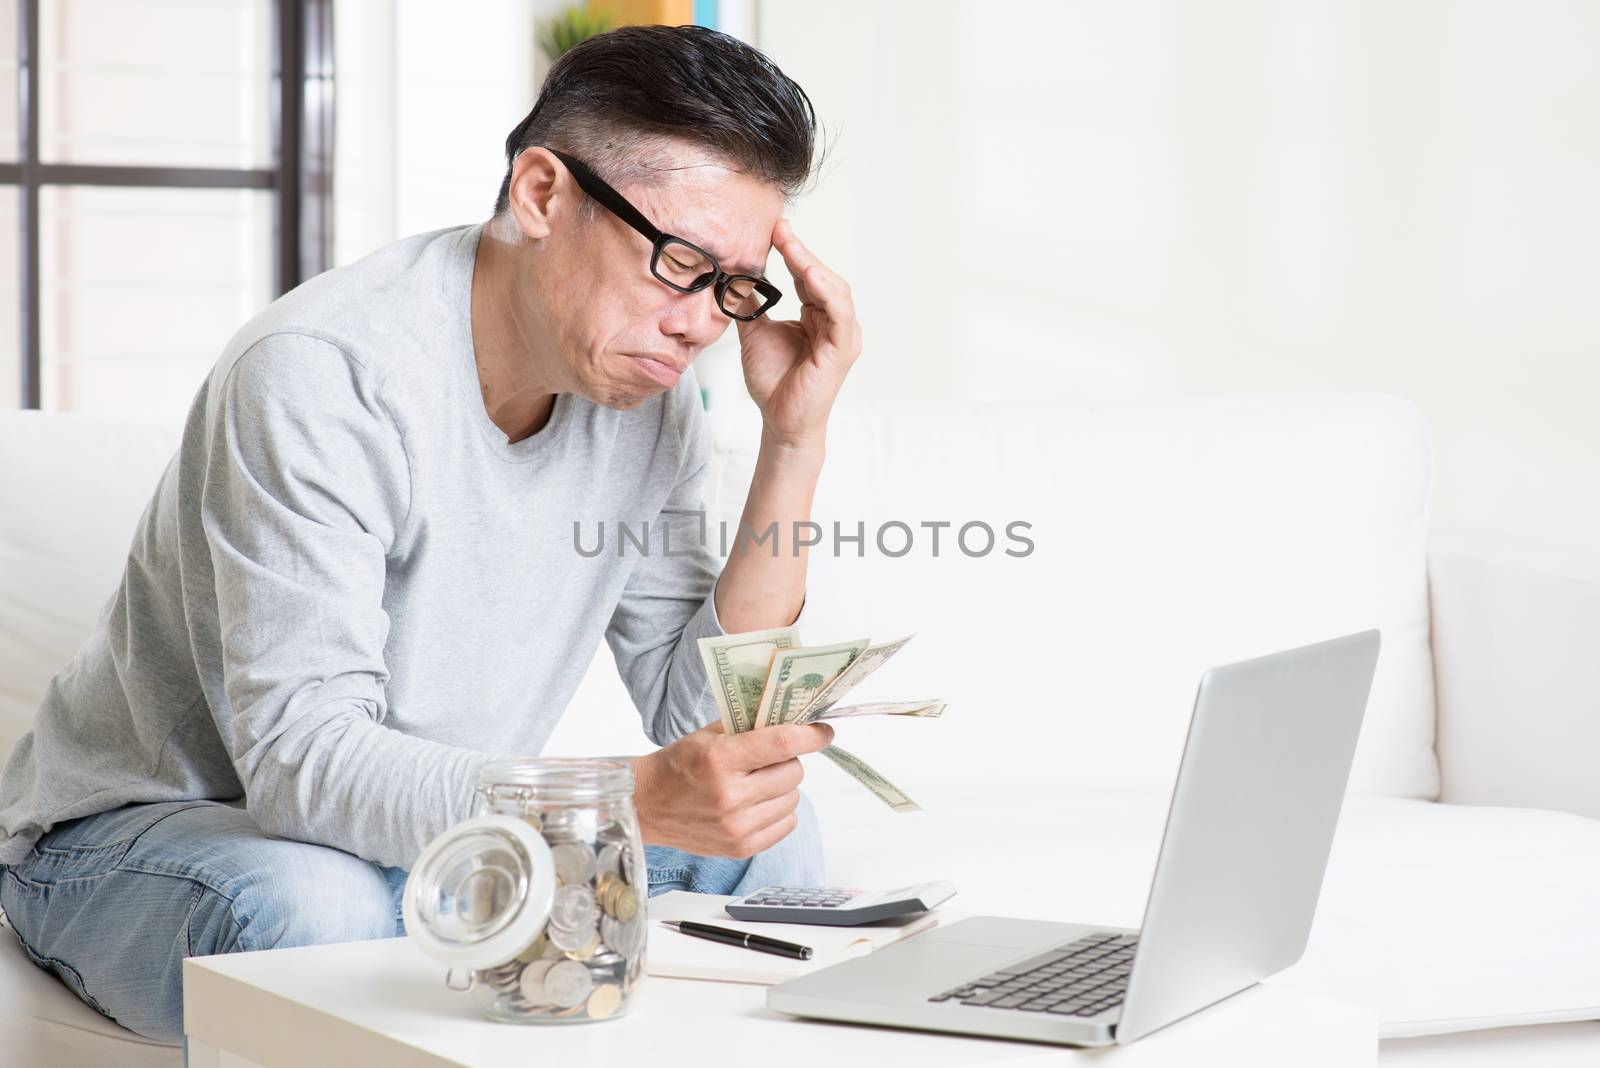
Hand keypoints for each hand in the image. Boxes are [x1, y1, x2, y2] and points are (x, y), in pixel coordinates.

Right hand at [632, 720, 834, 857]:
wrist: (647, 806)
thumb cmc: (679, 765)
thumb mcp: (708, 735)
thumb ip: (750, 726)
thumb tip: (795, 719)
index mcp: (720, 758)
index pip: (781, 743)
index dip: (811, 735)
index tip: (824, 731)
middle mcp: (730, 795)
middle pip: (793, 772)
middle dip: (788, 760)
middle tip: (768, 759)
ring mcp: (736, 826)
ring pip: (793, 799)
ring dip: (783, 788)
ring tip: (757, 784)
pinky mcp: (741, 847)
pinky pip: (787, 825)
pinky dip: (779, 812)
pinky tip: (757, 804)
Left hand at [736, 219, 861, 452]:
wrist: (779, 420)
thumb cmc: (774, 382)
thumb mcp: (756, 333)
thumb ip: (751, 305)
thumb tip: (736, 278)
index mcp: (817, 317)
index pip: (807, 277)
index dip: (792, 252)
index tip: (774, 230)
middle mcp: (835, 323)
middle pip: (822, 277)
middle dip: (801, 252)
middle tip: (780, 229)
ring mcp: (843, 335)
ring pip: (833, 289)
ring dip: (812, 265)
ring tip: (790, 245)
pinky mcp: (842, 348)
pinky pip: (838, 312)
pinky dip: (824, 291)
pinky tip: (808, 273)